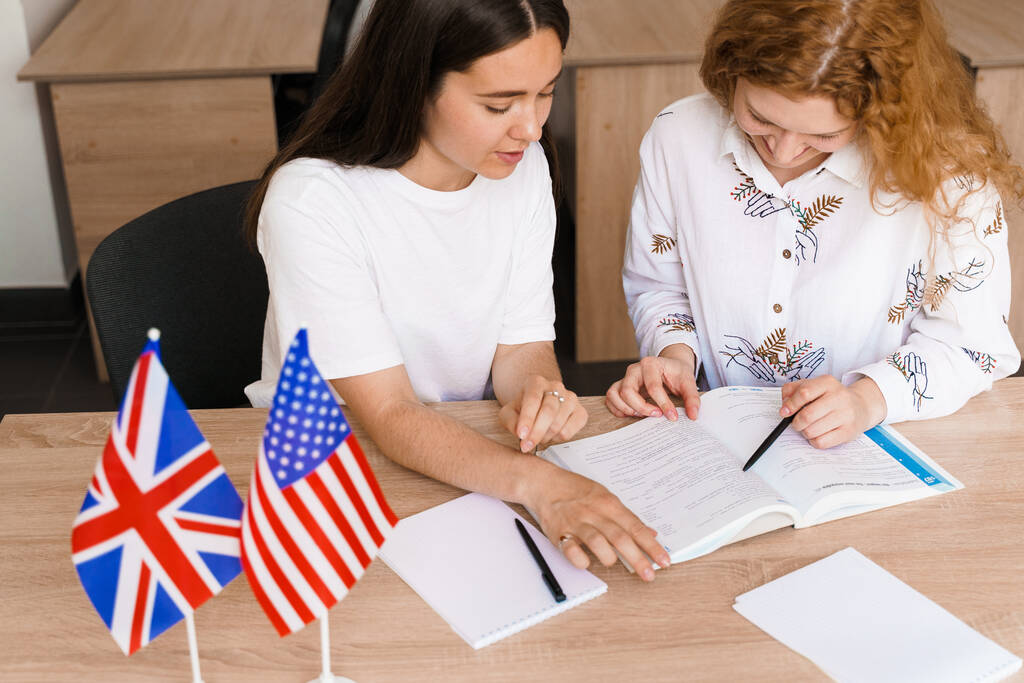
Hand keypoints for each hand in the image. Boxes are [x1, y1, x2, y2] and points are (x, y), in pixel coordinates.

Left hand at [498, 376, 587, 451]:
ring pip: (558, 423)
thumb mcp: (509, 412)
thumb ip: (509, 420)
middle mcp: (556, 386)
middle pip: (548, 412)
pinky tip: (551, 435)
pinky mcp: (581, 411)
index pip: (533, 399)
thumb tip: (520, 432)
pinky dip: (558, 437)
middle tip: (527, 445)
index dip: (527, 419)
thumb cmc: (524, 408)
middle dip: (536, 432)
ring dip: (545, 436)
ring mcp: (571, 398)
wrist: (540, 405)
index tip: (521, 435)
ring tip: (538, 437)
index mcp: (536, 382)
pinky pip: (570, 430)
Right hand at [526, 466, 671, 581]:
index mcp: (609, 504)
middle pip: (620, 538)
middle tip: (649, 575)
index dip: (651, 546)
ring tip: (613, 562)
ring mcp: (576, 523)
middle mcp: (594, 513)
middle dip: (637, 558)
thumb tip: (650, 533)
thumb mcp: (604, 496)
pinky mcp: (559, 533)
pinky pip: (571, 550)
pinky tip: (586, 562)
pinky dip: (580, 559)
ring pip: (598, 543)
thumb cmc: (576, 490)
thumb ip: (626, 517)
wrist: (544, 483)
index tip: (664, 561)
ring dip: (609, 557)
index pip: (636, 527)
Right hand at [605, 344, 699, 420]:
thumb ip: (692, 398)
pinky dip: (617, 409)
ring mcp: (625, 378)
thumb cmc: (677, 373)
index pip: (653, 387)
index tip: (672, 417)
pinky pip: (610, 398)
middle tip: (657, 415)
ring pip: (614, 394)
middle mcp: (634, 370)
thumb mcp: (688, 382)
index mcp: (651, 364)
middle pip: (628, 391)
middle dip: (642, 407)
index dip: (663, 404)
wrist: (670, 367)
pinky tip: (632, 414)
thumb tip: (693, 415)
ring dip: (626, 409)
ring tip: (642, 415)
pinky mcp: (620, 386)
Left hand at [780, 376, 886, 448]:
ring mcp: (846, 415)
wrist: (861, 406)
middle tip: (796, 423)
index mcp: (827, 383)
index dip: (790, 405)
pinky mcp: (849, 431)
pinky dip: (814, 441)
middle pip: (807, 415)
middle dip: (796, 423)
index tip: (784, 412)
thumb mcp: (814, 386)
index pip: (804, 393)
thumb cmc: (831, 397)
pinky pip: (821, 442)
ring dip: (805, 432)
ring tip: (809, 428)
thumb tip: (784, 407)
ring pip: (812, 431)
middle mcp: (839, 397)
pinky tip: (818, 435)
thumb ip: (793, 390)